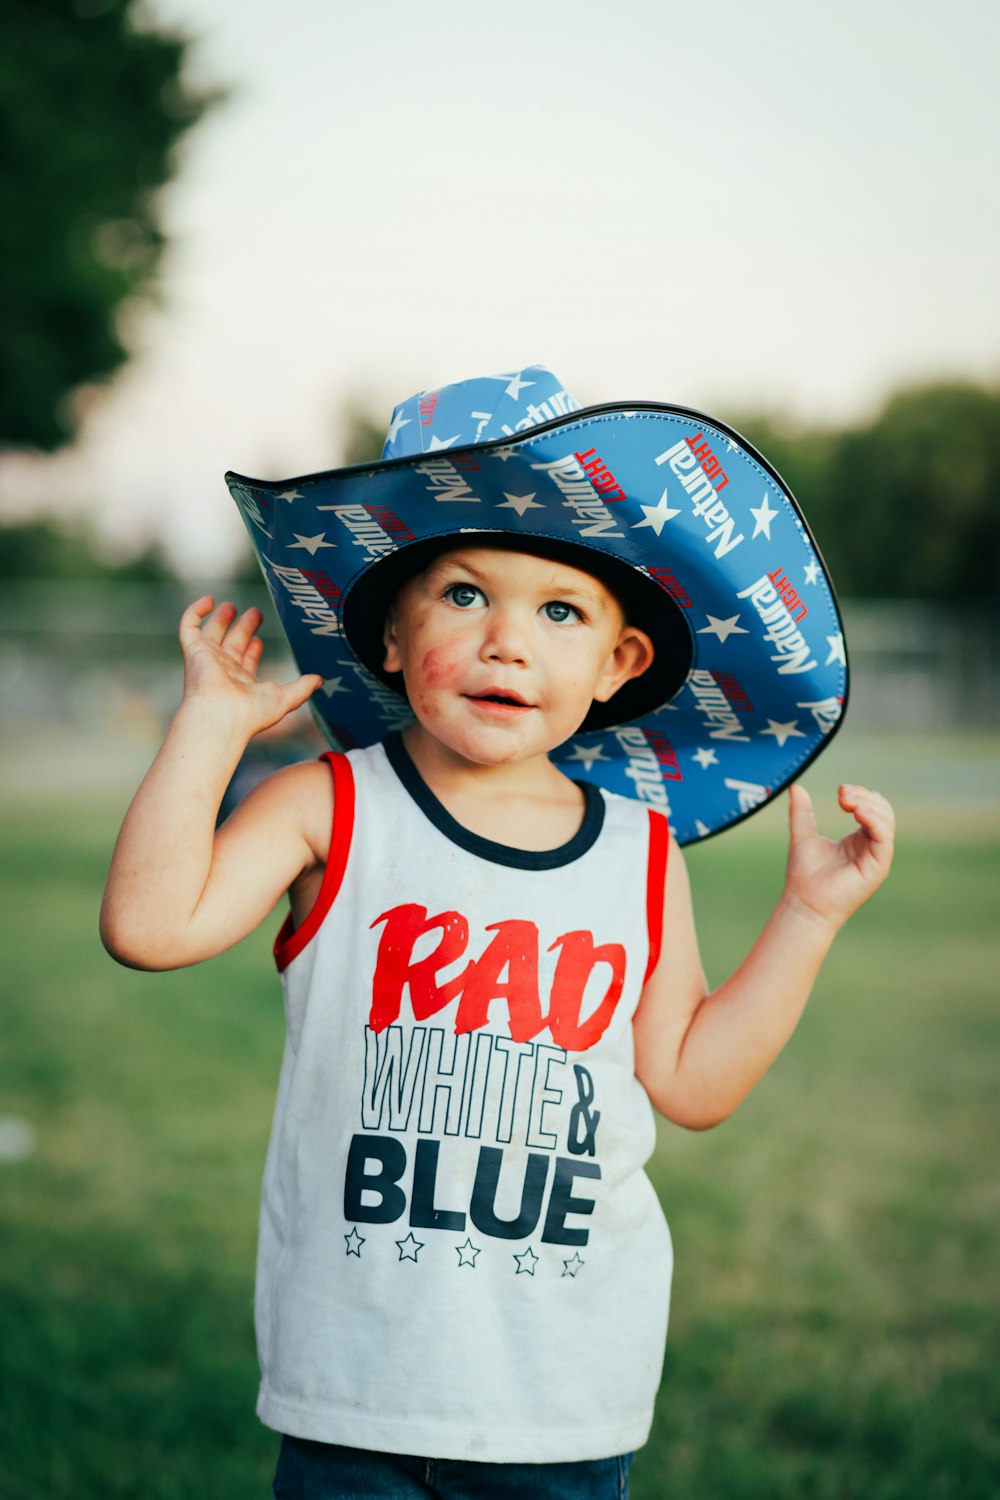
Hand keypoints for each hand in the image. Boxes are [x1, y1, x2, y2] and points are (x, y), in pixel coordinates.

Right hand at [178, 596, 322, 739]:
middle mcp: (224, 671)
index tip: (261, 639)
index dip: (253, 649)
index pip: (246, 662)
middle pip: (232, 644)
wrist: (221, 716)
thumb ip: (302, 687)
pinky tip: (209, 600)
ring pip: (212, 634)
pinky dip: (195, 612)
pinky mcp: (194, 652)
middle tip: (256, 612)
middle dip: (244, 628)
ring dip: (221, 619)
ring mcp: (207, 660)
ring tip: (230, 605)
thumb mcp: (285, 698)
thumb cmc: (251, 713)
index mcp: (243, 682)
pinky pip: (189, 627)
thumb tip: (319, 680)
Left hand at [782, 782, 894, 930]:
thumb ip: (802, 812)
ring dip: (869, 805)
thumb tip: (796, 787)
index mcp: (858, 839)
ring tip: (846, 800)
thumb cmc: (804, 875)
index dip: (859, 795)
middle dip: (864, 796)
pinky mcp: (878, 867)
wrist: (804, 903)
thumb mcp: (803, 835)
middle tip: (842, 794)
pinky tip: (857, 812)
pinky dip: (874, 821)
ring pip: (886, 822)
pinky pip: (884, 839)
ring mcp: (876, 857)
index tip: (840, 791)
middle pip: (882, 811)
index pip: (871, 808)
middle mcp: (870, 847)